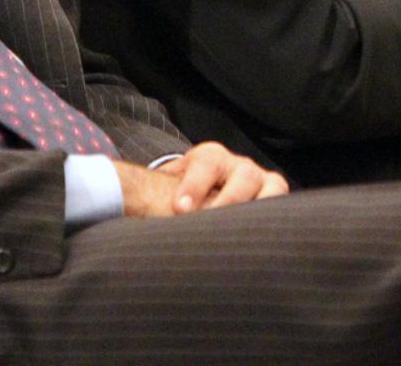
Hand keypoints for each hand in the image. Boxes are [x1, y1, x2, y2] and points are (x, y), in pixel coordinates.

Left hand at [115, 144, 287, 217]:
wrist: (204, 196)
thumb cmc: (182, 197)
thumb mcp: (167, 190)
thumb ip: (151, 195)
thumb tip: (115, 199)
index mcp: (209, 157)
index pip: (205, 165)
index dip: (193, 185)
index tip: (179, 209)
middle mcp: (239, 165)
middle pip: (242, 176)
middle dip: (228, 201)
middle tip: (211, 223)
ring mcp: (262, 181)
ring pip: (272, 188)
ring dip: (259, 209)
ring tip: (244, 234)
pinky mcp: (276, 199)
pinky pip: (285, 208)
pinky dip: (275, 222)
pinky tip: (262, 243)